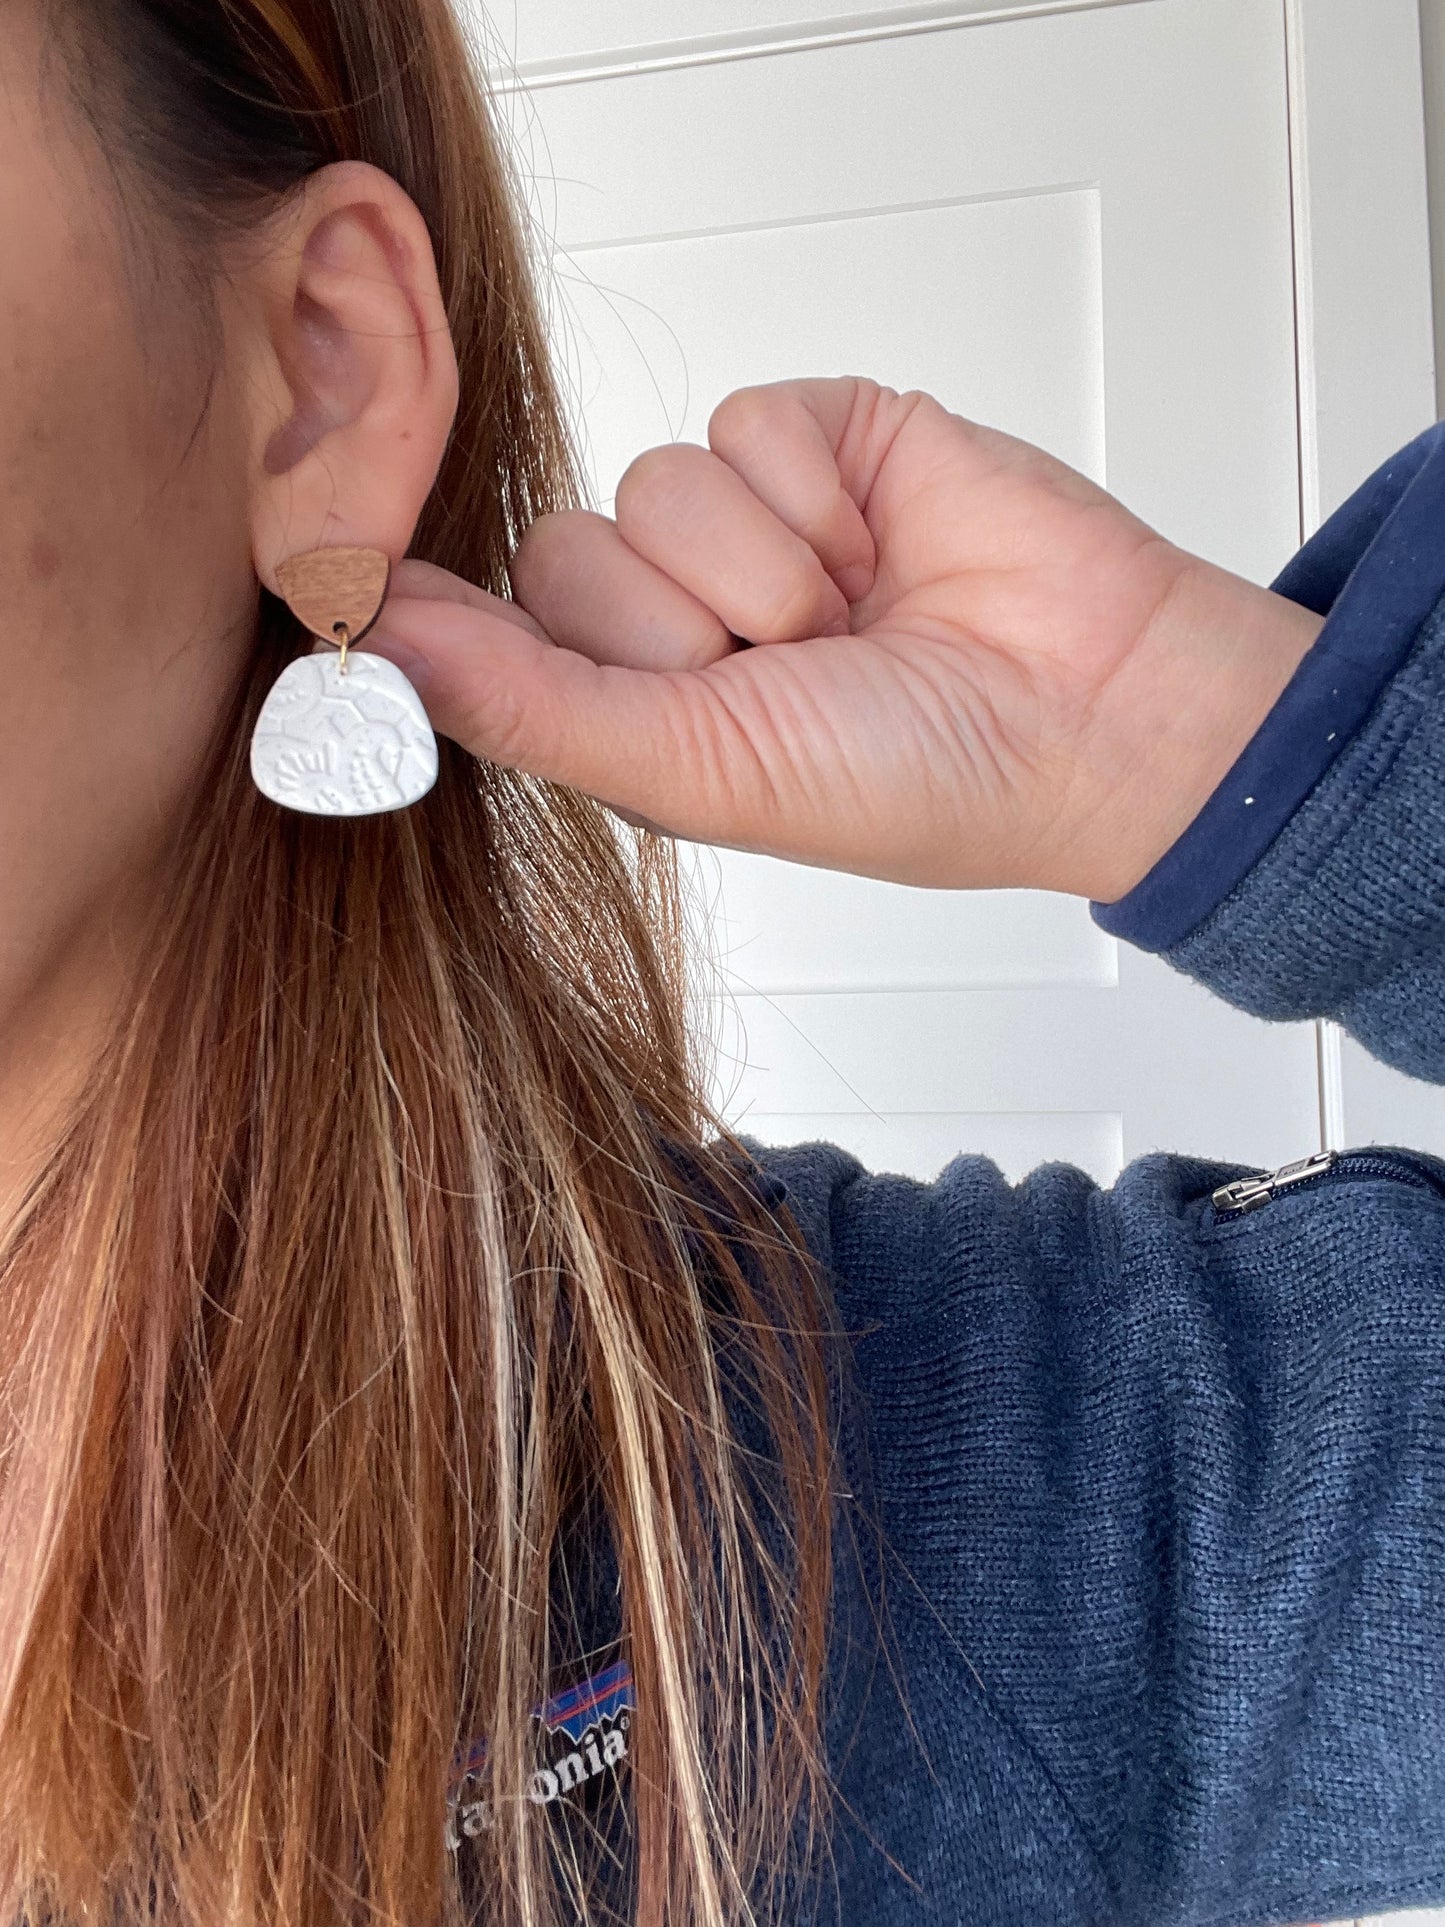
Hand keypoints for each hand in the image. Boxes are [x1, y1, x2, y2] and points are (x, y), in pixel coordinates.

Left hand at [367, 378, 1323, 899]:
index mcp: (637, 714)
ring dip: (762, 568)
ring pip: (650, 483)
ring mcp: (746, 524)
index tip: (422, 616)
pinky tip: (884, 548)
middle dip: (677, 626)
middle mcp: (678, 618)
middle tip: (783, 670)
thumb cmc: (915, 780)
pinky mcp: (815, 439)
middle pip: (561, 555)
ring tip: (854, 619)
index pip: (494, 642)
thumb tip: (377, 644)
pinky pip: (741, 421)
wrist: (1093, 715)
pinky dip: (815, 494)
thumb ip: (530, 705)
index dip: (472, 630)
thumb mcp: (699, 771)